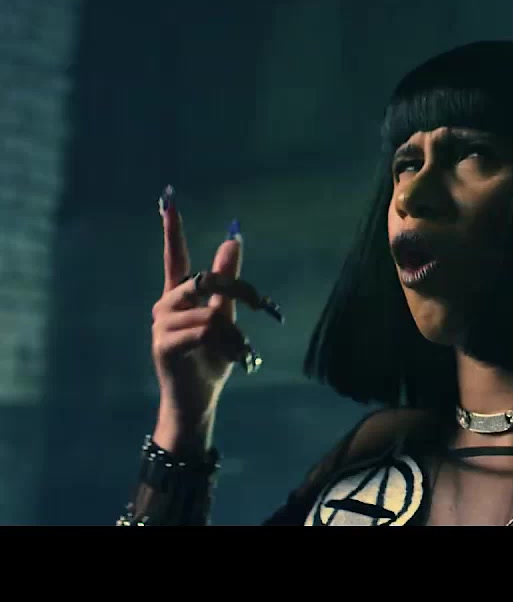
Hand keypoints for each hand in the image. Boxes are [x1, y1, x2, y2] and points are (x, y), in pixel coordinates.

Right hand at [151, 188, 272, 420]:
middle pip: (207, 280)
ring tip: (232, 349)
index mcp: (179, 298)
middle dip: (240, 292)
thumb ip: (228, 284)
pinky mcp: (163, 344)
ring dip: (233, 331)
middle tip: (262, 305)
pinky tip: (223, 357)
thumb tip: (232, 242)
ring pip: (212, 310)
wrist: (197, 401)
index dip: (172, 229)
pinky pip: (206, 330)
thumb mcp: (226, 318)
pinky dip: (225, 344)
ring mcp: (161, 324)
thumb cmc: (211, 360)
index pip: (175, 257)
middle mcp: (165, 306)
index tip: (168, 200)